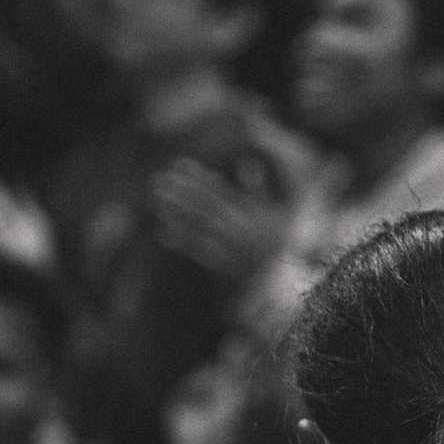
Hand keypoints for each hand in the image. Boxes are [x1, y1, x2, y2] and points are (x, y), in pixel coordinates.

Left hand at [151, 159, 289, 282]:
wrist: (285, 280)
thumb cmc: (280, 242)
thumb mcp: (277, 211)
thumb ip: (258, 188)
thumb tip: (243, 164)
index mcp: (252, 213)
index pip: (220, 190)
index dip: (198, 177)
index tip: (179, 165)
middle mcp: (240, 228)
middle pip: (205, 206)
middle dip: (182, 192)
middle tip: (158, 179)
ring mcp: (231, 247)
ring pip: (200, 226)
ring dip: (177, 212)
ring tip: (157, 199)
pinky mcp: (224, 266)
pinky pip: (201, 252)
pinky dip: (182, 240)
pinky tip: (163, 230)